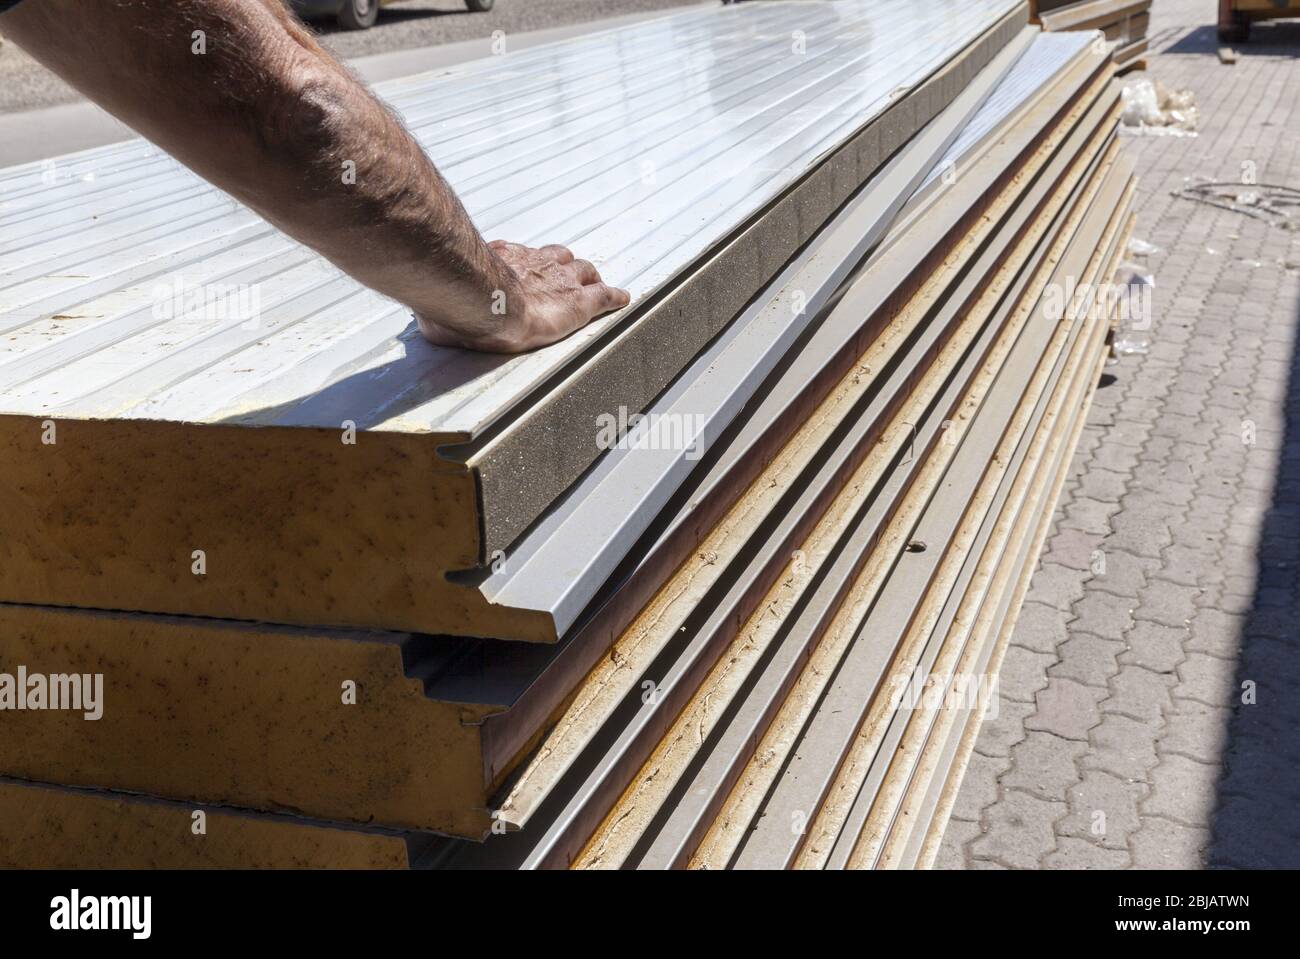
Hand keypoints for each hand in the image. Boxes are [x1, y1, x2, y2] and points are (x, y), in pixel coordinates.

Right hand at [416, 240, 630, 352]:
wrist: (485, 299)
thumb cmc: (458, 299)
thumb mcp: (441, 302)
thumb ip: (437, 309)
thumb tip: (420, 320)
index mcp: (505, 259)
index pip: (524, 257)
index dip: (532, 264)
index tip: (533, 270)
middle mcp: (536, 263)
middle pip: (560, 258)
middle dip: (565, 267)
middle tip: (571, 278)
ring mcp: (560, 281)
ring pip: (584, 272)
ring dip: (589, 280)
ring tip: (596, 288)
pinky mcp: (578, 303)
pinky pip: (604, 296)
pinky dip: (614, 297)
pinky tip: (622, 299)